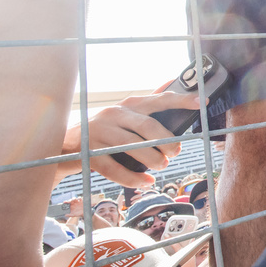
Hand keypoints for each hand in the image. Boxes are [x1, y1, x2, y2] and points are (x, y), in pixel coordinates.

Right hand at [57, 92, 198, 187]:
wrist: (64, 146)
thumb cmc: (103, 131)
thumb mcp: (124, 115)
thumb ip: (146, 106)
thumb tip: (171, 84)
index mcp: (127, 105)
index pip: (158, 99)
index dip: (181, 100)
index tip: (201, 102)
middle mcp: (113, 114)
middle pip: (147, 126)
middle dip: (166, 140)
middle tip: (176, 152)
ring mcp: (99, 133)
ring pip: (132, 146)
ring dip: (152, 159)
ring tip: (162, 166)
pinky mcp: (89, 153)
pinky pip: (115, 168)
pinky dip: (133, 177)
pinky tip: (145, 182)